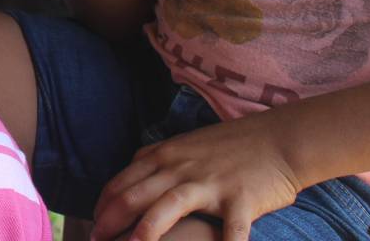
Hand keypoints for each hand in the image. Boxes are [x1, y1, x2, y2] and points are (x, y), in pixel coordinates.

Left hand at [91, 117, 301, 240]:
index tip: (92, 224)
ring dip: (144, 231)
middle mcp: (180, 168)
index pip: (121, 182)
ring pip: (167, 206)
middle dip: (109, 221)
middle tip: (95, 240)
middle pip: (134, 195)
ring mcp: (209, 183)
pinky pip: (230, 230)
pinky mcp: (240, 199)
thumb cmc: (229, 146)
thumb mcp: (183, 146)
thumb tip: (129, 176)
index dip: (102, 206)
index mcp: (164, 156)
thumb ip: (156, 161)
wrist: (277, 139)